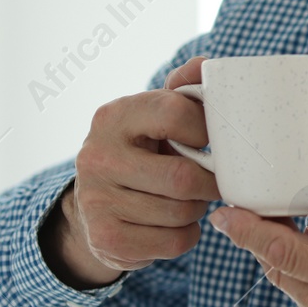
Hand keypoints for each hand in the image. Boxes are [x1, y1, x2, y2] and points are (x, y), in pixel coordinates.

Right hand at [40, 55, 220, 288]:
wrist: (96, 203)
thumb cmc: (142, 150)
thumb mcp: (155, 115)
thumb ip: (183, 89)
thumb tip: (206, 65)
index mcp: (114, 116)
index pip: (175, 113)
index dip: (205, 130)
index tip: (209, 140)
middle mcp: (97, 156)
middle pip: (182, 178)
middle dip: (207, 183)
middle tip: (211, 181)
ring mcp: (97, 200)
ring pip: (181, 212)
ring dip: (197, 209)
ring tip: (188, 199)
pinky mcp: (106, 239)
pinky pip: (174, 241)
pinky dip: (186, 235)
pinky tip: (172, 223)